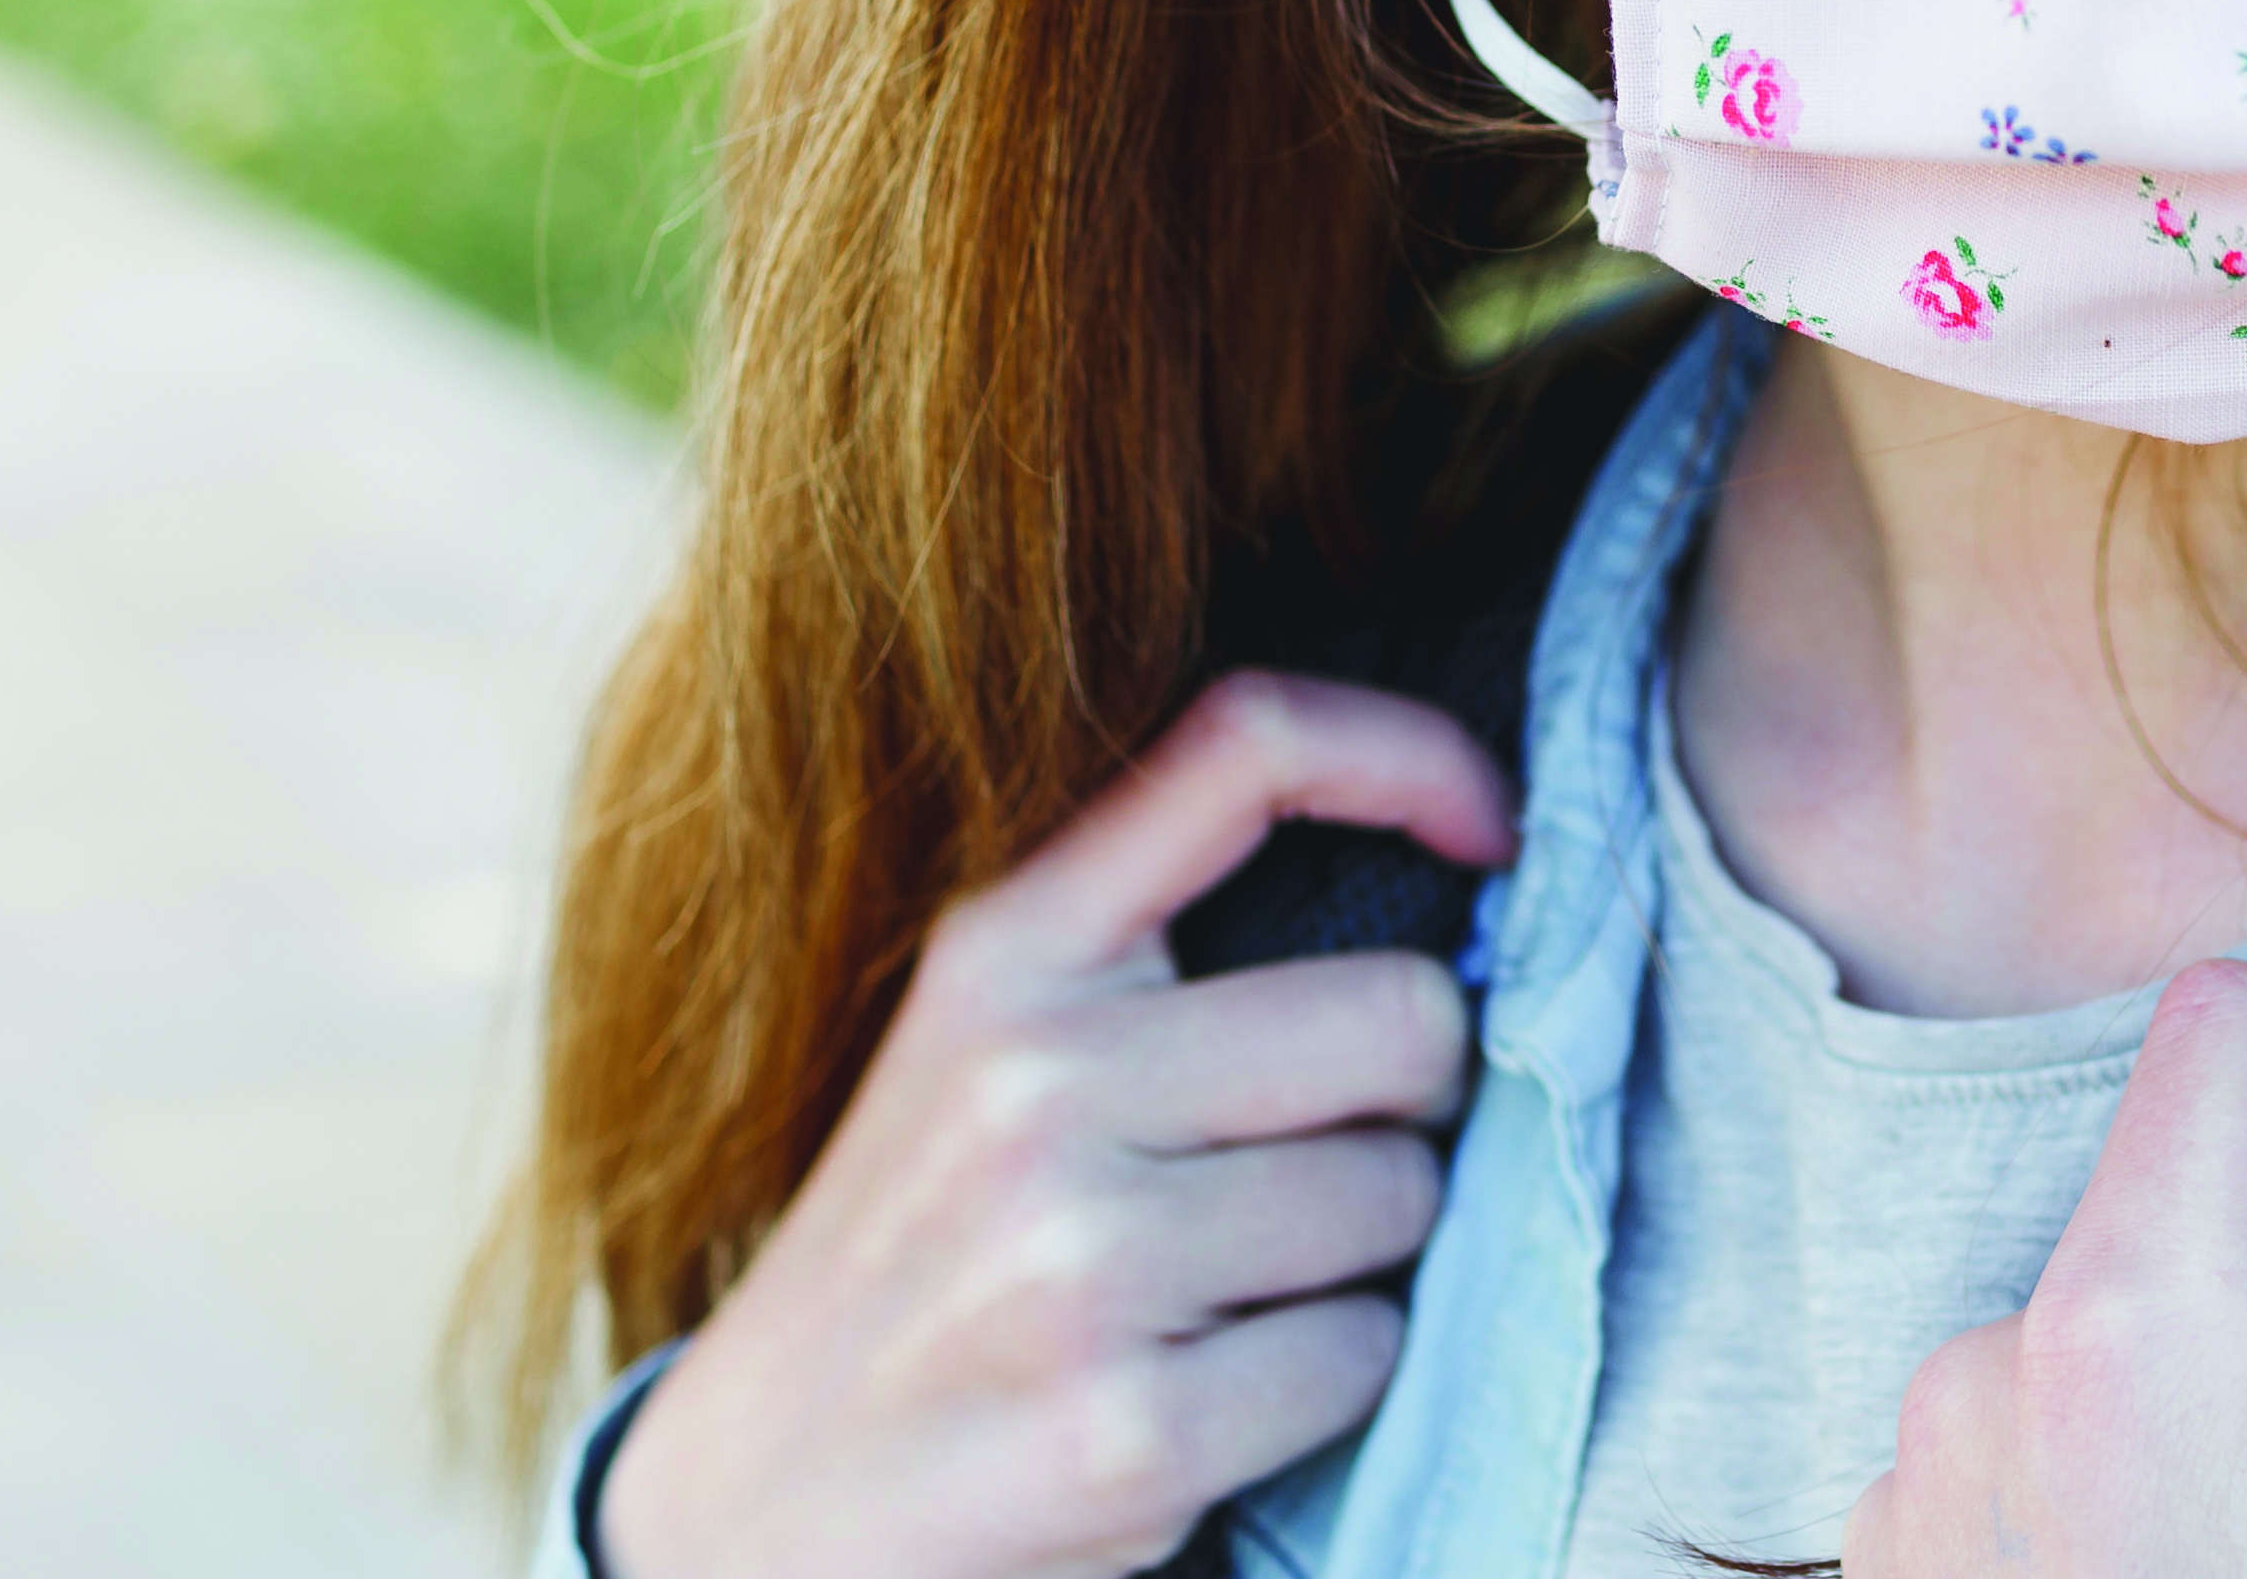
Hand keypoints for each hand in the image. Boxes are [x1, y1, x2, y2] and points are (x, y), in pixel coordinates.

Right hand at [593, 671, 1510, 1578]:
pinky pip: (1365, 1353)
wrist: (750, 1514)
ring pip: (1401, 1197)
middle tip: (1322, 1158)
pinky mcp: (1129, 1430)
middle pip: (1403, 1014)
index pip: (1248, 746)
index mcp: (1002, 953)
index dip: (1417, 757)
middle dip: (1409, 1101)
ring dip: (1361, 1260)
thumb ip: (1157, 956)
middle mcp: (1033, 1081)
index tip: (1496, 838)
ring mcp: (1078, 1259)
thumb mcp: (975, 1053)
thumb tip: (1464, 902)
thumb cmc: (921, 1268)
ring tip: (1229, 1293)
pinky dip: (1328, 1383)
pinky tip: (1213, 1397)